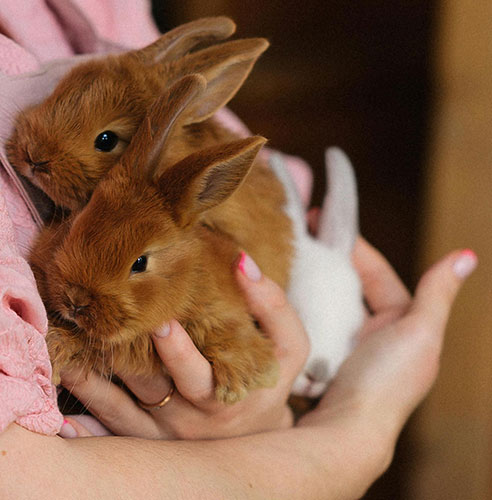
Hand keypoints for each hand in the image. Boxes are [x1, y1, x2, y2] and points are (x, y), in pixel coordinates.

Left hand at [59, 252, 308, 439]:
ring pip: (120, 407)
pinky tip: (64, 392)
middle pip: (150, 388)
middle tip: (98, 327)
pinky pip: (109, 427)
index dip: (177, 350)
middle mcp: (190, 420)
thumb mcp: (288, 346)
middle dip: (123, 358)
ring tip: (66, 346)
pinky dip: (85, 413)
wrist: (256, 437)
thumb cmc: (267, 381)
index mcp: (223, 393)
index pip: (197, 374)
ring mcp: (162, 433)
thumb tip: (243, 262)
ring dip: (92, 377)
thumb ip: (273, 306)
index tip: (159, 321)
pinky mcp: (142, 440)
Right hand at [300, 238, 476, 454]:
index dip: (355, 248)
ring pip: (324, 308)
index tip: (323, 223)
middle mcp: (374, 339)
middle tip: (297, 239)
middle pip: (348, 290)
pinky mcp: (317, 365)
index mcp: (403, 327)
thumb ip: (438, 293)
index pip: (378, 276)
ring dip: (305, 288)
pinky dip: (292, 312)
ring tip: (282, 264)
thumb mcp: (421, 333)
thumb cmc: (388, 383)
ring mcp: (343, 353)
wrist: (348, 432)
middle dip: (326, 264)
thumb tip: (467, 255)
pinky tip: (274, 299)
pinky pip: (305, 328)